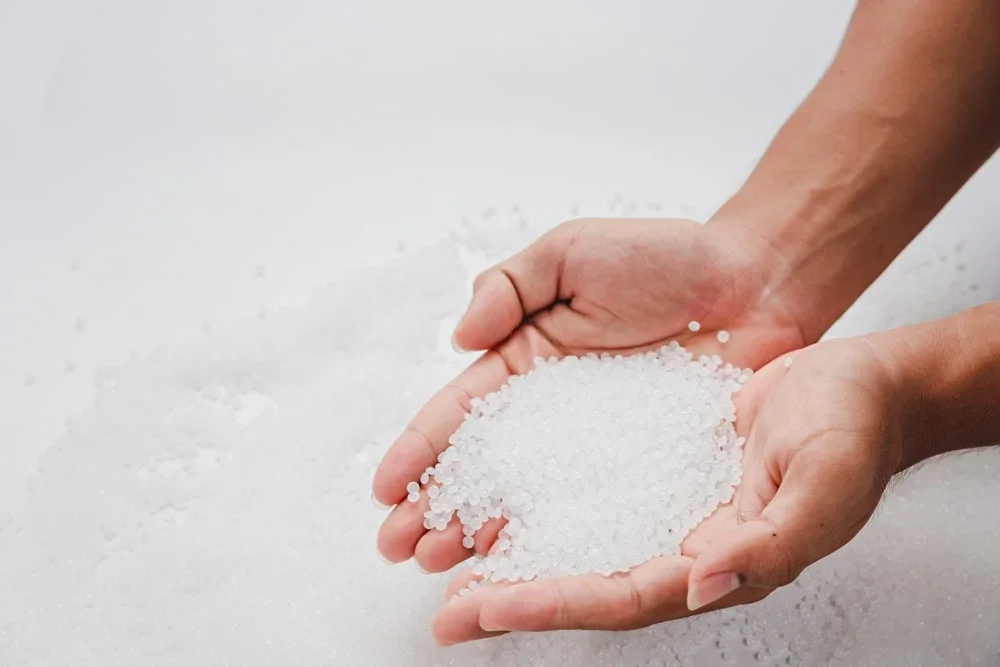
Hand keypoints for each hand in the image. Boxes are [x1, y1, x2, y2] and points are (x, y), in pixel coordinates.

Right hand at [372, 217, 806, 566]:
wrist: (753, 282)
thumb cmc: (664, 257)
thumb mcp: (569, 251)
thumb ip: (508, 286)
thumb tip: (460, 337)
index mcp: (524, 360)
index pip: (460, 414)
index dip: (421, 450)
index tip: (385, 489)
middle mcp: (551, 413)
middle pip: (482, 469)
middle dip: (436, 509)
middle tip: (401, 549)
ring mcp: (595, 447)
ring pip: (527, 501)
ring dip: (480, 535)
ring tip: (442, 568)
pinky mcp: (644, 471)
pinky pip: (594, 513)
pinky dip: (555, 542)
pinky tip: (522, 567)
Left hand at [431, 336, 906, 643]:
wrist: (856, 382)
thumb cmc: (852, 428)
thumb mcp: (824, 484)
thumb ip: (772, 542)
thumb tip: (706, 583)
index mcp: (723, 562)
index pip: (624, 597)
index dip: (555, 604)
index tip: (487, 606)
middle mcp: (684, 545)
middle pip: (586, 583)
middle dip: (514, 600)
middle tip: (445, 613)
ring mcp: (666, 507)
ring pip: (578, 543)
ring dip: (517, 557)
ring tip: (452, 564)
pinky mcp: (654, 465)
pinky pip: (589, 493)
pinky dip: (542, 504)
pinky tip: (504, 501)